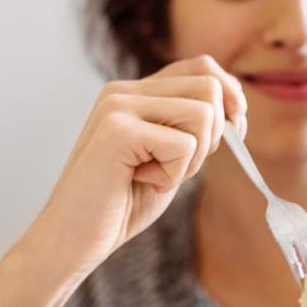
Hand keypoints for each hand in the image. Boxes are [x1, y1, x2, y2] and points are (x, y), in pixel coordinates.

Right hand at [24, 55, 246, 277]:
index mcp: (134, 92)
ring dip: (191, 159)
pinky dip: (173, 176)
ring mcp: (118, 106)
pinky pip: (184, 145)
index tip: (235, 130)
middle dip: (213, 135)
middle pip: (209, 86)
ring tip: (155, 176)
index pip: (202, 67)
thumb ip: (189, 128)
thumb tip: (235, 108)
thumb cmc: (118, 204)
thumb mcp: (165, 157)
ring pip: (203, 114)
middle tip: (179, 167)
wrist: (71, 239)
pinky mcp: (118, 131)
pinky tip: (141, 184)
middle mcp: (123, 90)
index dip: (230, 96)